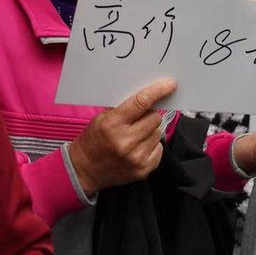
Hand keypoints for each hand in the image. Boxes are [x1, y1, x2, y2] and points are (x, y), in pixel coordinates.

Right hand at [68, 78, 176, 196]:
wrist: (85, 170)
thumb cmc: (94, 140)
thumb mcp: (102, 118)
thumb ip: (125, 109)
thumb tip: (150, 96)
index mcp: (113, 124)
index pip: (141, 102)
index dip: (158, 91)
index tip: (170, 84)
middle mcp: (126, 142)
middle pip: (155, 117)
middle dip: (149, 115)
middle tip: (137, 120)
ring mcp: (136, 158)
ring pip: (158, 132)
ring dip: (150, 131)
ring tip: (134, 136)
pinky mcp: (143, 170)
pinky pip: (159, 148)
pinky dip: (151, 145)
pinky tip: (138, 148)